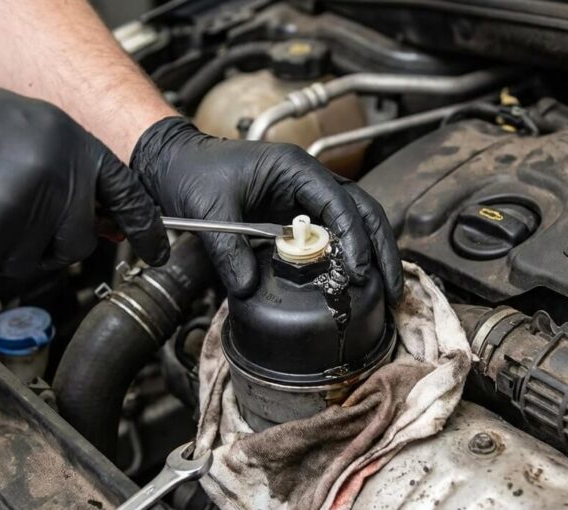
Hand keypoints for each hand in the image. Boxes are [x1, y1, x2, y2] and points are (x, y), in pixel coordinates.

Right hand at [0, 63, 168, 283]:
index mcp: (66, 143)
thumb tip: (106, 216)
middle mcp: (50, 178)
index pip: (127, 195)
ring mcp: (17, 215)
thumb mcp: (22, 127)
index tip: (157, 251)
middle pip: (79, 243)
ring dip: (6, 247)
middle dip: (52, 241)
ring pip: (33, 263)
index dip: (146, 229)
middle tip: (10, 211)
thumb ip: (68, 170)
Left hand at [131, 117, 402, 301]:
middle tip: (393, 285)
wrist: (174, 163)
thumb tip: (248, 288)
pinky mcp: (295, 213)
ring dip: (370, 253)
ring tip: (382, 287)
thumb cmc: (192, 172)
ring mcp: (304, 196)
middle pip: (361, 211)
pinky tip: (353, 278)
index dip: (353, 238)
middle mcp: (307, 180)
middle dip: (380, 248)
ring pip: (353, 221)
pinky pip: (331, 233)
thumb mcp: (209, 211)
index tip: (356, 270)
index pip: (339, 202)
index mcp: (293, 168)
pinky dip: (346, 255)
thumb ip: (228, 251)